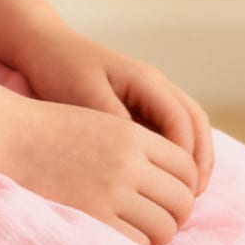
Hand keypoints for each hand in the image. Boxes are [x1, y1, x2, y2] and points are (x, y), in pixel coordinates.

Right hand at [0, 97, 197, 244]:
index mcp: (132, 135)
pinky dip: (136, 244)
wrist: (4, 136)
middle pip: (181, 201)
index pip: (186, 168)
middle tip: (157, 219)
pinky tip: (119, 235)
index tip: (169, 198)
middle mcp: (127, 162)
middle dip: (175, 215)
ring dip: (156, 234)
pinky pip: (137, 243)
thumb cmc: (49, 132)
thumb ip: (138, 148)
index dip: (183, 187)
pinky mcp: (93, 217)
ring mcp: (110, 192)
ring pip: (164, 227)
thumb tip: (173, 186)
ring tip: (137, 229)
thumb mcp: (100, 124)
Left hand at [15, 27, 215, 197]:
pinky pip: (168, 131)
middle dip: (200, 159)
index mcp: (146, 80)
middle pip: (196, 122)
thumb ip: (113, 121)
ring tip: (187, 194)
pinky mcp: (139, 106)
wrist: (43, 48)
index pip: (181, 118)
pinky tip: (164, 180)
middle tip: (193, 197)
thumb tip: (142, 153)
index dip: (186, 154)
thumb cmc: (60, 68)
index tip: (181, 185)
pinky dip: (174, 155)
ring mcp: (151, 96)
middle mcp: (156, 86)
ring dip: (193, 158)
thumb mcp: (84, 94)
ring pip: (188, 127)